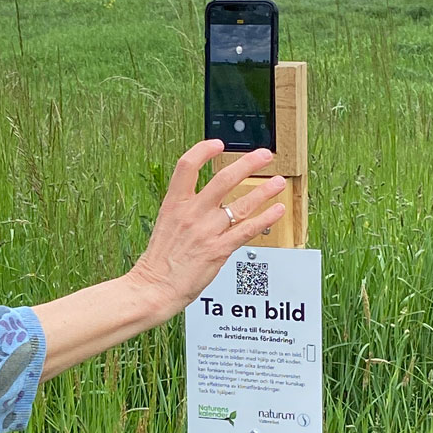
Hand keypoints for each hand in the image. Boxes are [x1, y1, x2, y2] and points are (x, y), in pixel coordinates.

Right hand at [127, 139, 286, 320]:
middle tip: (264, 156)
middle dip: (248, 163)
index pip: (187, 166)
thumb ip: (186, 210)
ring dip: (264, 191)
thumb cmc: (159, 261)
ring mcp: (206, 231)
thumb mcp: (167, 224)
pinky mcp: (218, 250)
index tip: (219, 144)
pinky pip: (247, 230)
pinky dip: (266, 219)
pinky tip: (277, 211)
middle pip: (223, 179)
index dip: (204, 150)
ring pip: (242, 204)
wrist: (154, 288)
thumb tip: (209, 200)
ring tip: (278, 183)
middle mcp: (192, 213)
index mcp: (174, 203)